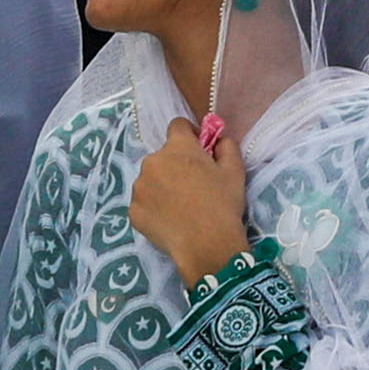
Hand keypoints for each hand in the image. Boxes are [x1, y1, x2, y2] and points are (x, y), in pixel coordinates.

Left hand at [128, 108, 252, 285]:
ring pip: (150, 178)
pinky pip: (143, 201)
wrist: (206, 244)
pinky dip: (153, 206)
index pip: (177, 125)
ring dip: (162, 184)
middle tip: (192, 184)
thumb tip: (217, 140)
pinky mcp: (133, 211)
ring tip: (179, 205)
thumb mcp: (235, 169)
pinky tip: (169, 219)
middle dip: (175, 164)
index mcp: (177, 147)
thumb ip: (226, 145)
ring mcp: (139, 188)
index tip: (198, 150)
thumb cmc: (222, 203)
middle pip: (163, 155)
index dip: (189, 135)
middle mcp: (152, 162)